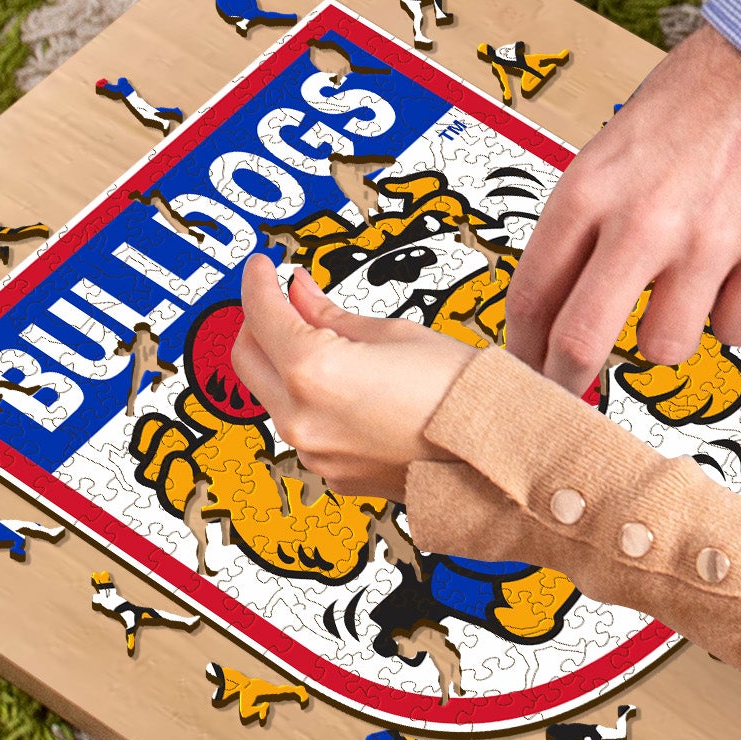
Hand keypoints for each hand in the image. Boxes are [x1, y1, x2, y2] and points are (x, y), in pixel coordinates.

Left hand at [233, 256, 475, 497]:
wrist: (494, 451)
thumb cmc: (458, 390)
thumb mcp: (394, 332)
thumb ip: (331, 314)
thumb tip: (300, 294)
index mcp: (314, 372)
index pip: (262, 315)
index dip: (258, 282)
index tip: (263, 266)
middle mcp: (302, 419)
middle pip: (246, 359)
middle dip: (257, 322)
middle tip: (281, 298)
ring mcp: (313, 452)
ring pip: (271, 395)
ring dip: (282, 362)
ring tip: (321, 338)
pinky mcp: (330, 473)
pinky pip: (303, 426)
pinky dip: (309, 399)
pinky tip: (343, 382)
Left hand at [503, 18, 740, 385]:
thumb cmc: (693, 104)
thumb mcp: (610, 153)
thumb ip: (585, 226)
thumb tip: (559, 306)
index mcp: (589, 191)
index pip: (532, 297)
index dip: (523, 349)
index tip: (528, 366)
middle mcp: (642, 221)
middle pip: (582, 342)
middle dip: (568, 379)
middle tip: (574, 387)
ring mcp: (709, 241)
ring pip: (665, 348)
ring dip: (668, 334)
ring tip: (682, 293)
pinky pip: (738, 330)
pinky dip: (735, 314)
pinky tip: (735, 275)